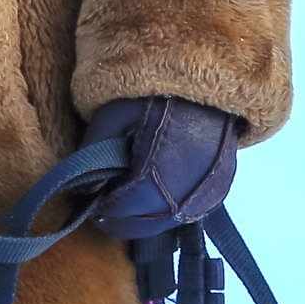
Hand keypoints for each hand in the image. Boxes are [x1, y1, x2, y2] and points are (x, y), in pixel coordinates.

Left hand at [84, 96, 237, 240]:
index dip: (105, 210)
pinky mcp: (222, 187)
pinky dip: (167, 211)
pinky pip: (192, 211)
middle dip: (124, 221)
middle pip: (151, 221)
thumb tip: (82, 188)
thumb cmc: (150, 94)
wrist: (200, 81)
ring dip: (147, 220)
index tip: (90, 206)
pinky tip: (151, 201)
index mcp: (163, 168)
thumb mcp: (112, 116)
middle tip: (102, 213)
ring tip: (124, 208)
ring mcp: (212, 190)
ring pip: (172, 221)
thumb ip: (94, 152)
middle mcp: (193, 187)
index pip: (128, 208)